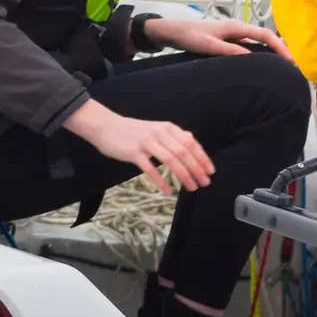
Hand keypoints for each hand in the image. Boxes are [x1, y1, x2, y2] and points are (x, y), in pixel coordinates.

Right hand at [61, 100, 213, 193]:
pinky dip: (160, 180)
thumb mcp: (156, 129)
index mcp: (168, 128)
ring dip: (183, 175)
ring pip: (170, 159)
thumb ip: (173, 136)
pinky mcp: (134, 152)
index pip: (190, 142)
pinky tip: (167, 190)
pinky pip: (150, 168)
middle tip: (204, 183)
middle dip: (196, 168)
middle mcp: (160, 133)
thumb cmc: (133, 131)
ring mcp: (147, 142)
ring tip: (191, 187)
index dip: (202, 157)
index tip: (210, 170)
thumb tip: (191, 141)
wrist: (107, 126)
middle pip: (183, 152)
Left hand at [143, 16, 293, 60]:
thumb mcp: (209, 46)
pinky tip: (257, 66)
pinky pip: (247, 48)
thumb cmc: (189, 37)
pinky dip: (257, 55)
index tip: (290, 61)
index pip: (265, 35)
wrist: (171, 32)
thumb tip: (252, 57)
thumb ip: (230, 51)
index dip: (279, 46)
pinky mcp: (226, 42)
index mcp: (236, 27)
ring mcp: (231, 35)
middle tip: (291, 66)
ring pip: (256, 43)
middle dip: (279, 50)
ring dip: (269, 53)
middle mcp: (236, 29)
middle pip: (264, 38)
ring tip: (279, 68)